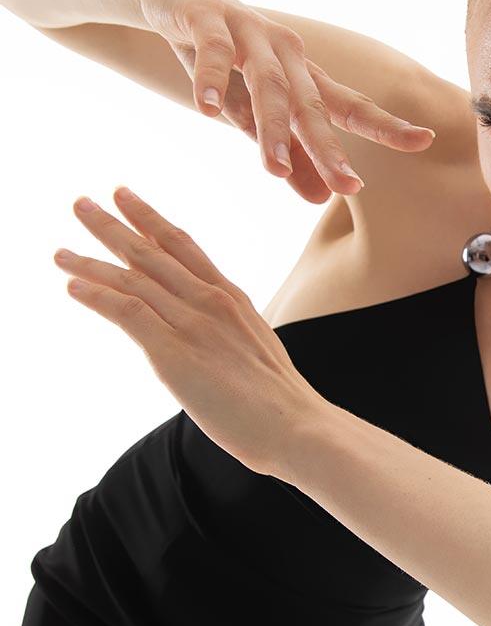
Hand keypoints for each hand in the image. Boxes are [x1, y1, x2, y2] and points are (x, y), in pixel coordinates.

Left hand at [54, 186, 325, 476]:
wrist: (296, 425)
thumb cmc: (280, 402)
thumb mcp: (256, 349)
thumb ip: (229, 333)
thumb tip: (210, 340)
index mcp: (232, 298)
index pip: (184, 247)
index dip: (151, 221)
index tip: (126, 200)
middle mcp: (211, 302)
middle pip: (152, 252)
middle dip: (113, 226)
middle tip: (81, 204)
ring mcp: (193, 325)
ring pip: (134, 279)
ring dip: (91, 262)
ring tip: (60, 251)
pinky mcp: (175, 353)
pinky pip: (129, 313)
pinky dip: (98, 296)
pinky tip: (72, 287)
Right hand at [138, 0, 435, 204]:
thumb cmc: (225, 58)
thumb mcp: (253, 112)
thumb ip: (285, 153)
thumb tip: (320, 199)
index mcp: (302, 75)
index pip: (349, 106)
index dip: (385, 125)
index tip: (424, 141)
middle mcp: (285, 52)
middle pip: (312, 105)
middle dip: (329, 147)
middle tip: (348, 186)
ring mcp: (248, 31)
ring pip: (267, 83)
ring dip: (271, 126)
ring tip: (272, 168)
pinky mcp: (207, 17)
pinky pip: (213, 51)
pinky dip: (210, 80)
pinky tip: (206, 111)